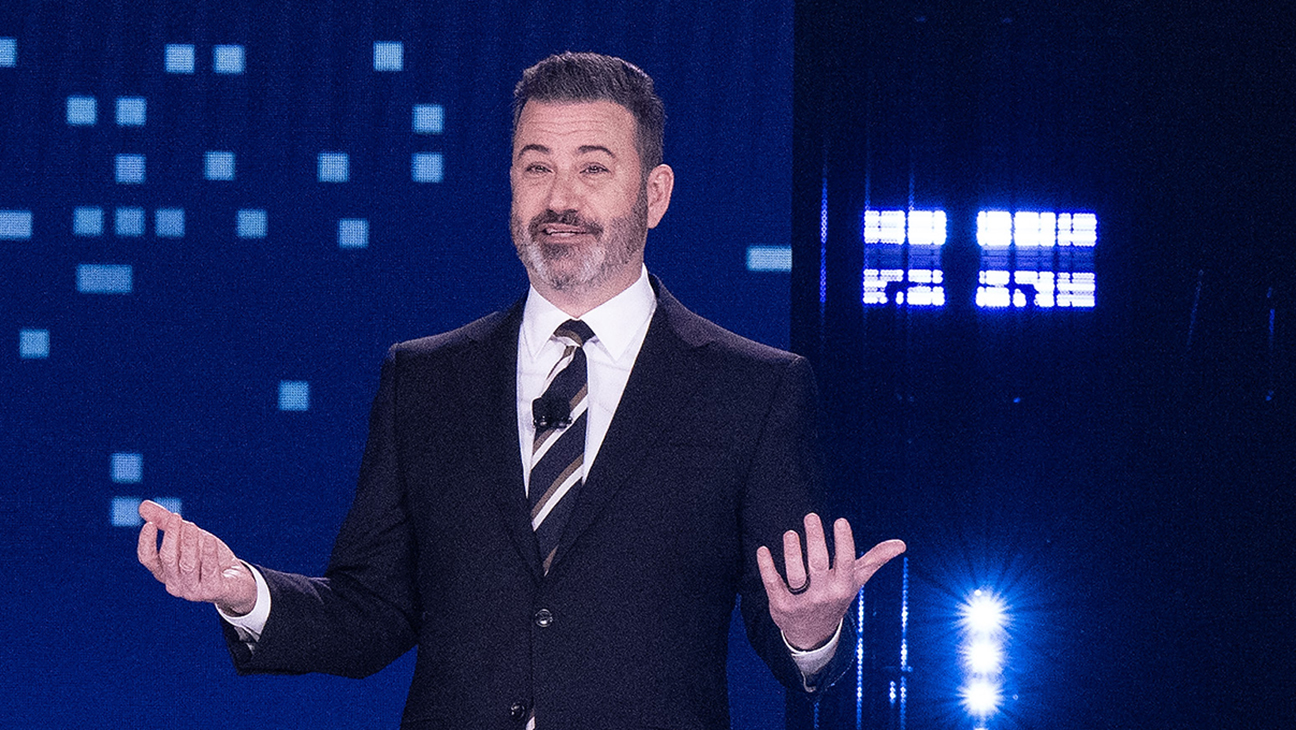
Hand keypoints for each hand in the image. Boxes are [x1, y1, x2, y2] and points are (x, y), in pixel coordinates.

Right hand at [136, 500, 256, 615]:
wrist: (235, 580)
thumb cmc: (206, 557)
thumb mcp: (187, 537)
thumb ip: (166, 523)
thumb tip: (143, 505)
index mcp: (164, 572)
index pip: (148, 559)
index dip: (146, 542)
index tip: (149, 524)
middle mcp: (175, 584)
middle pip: (168, 559)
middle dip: (171, 536)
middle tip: (176, 517)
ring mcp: (193, 590)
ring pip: (187, 565)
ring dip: (189, 543)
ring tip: (192, 525)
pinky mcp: (212, 590)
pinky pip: (209, 570)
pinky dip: (209, 554)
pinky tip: (210, 540)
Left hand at [757, 513, 905, 650]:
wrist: (813, 635)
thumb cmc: (836, 597)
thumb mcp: (855, 581)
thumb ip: (875, 560)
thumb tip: (901, 544)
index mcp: (843, 587)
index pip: (846, 563)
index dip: (844, 543)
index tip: (841, 521)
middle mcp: (824, 595)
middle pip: (818, 565)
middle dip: (815, 540)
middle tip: (811, 516)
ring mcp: (802, 602)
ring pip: (796, 574)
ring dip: (792, 552)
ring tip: (791, 533)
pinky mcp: (781, 606)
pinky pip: (773, 584)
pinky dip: (767, 567)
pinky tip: (763, 550)